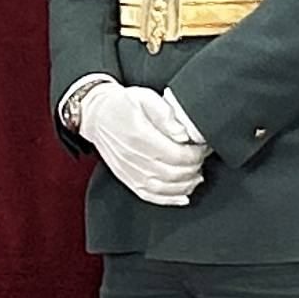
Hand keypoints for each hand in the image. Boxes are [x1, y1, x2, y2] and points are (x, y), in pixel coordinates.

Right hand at [78, 83, 208, 206]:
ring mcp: (128, 170)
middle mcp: (132, 156)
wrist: (95, 114)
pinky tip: (182, 196)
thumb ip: (167, 116)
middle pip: (173, 173)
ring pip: (163, 188)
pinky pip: (148, 195)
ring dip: (185, 185)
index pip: (176, 154)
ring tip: (196, 176)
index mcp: (140, 135)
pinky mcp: (125, 178)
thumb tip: (184, 135)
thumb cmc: (122, 103)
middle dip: (194, 168)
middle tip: (202, 158)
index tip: (203, 147)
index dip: (196, 154)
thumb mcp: (146, 98)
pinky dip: (168, 199)